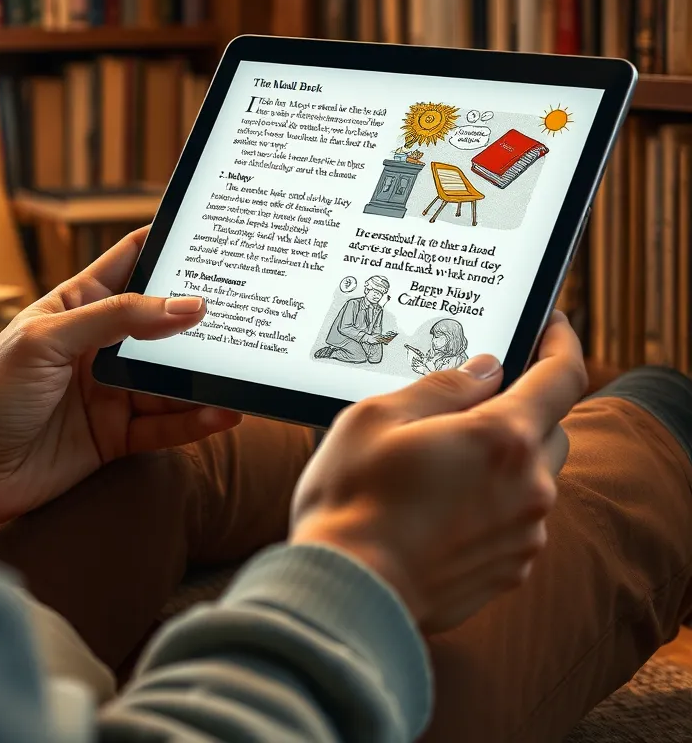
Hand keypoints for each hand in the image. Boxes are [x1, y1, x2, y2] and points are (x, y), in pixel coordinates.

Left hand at [0, 227, 241, 528]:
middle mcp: (99, 345)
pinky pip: (166, 425)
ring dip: (205, 374)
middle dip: (201, 317)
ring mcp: (110, 391)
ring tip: (244, 367)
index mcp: (77, 306)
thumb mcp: (48, 341)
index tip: (213, 233)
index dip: (168, 245)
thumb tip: (186, 305)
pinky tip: (224, 411)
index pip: (131, 262)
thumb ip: (117, 319)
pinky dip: (196, 420)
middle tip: (248, 306)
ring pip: (171, 377)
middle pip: (162, 323)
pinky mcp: (116, 436)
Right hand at [290, 312, 583, 633]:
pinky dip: (493, 502)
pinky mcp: (510, 569)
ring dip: (504, 459)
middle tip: (471, 402)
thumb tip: (484, 370)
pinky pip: (516, 520)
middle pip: (551, 428)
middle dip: (523, 407)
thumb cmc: (354, 497)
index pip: (561, 376)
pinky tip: (441, 506)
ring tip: (442, 462)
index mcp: (503, 438)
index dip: (560, 342)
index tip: (551, 324)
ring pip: (533, 477)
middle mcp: (529, 487)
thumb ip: (441, 387)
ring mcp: (524, 534)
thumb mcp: (378, 417)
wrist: (351, 588)